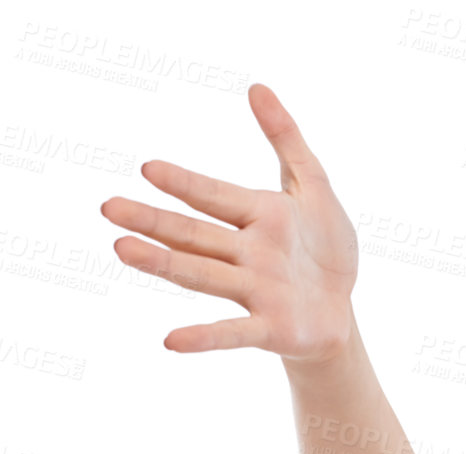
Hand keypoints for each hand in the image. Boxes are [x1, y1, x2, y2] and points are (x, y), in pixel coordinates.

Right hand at [99, 82, 358, 363]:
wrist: (342, 310)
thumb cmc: (324, 249)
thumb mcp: (315, 189)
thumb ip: (287, 140)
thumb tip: (256, 86)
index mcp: (258, 217)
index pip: (213, 196)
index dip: (185, 184)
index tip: (150, 169)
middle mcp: (247, 254)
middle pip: (193, 235)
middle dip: (153, 221)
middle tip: (109, 207)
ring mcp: (254, 292)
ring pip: (202, 275)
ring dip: (163, 265)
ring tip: (123, 251)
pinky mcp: (269, 328)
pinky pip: (233, 333)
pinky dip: (204, 338)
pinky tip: (170, 341)